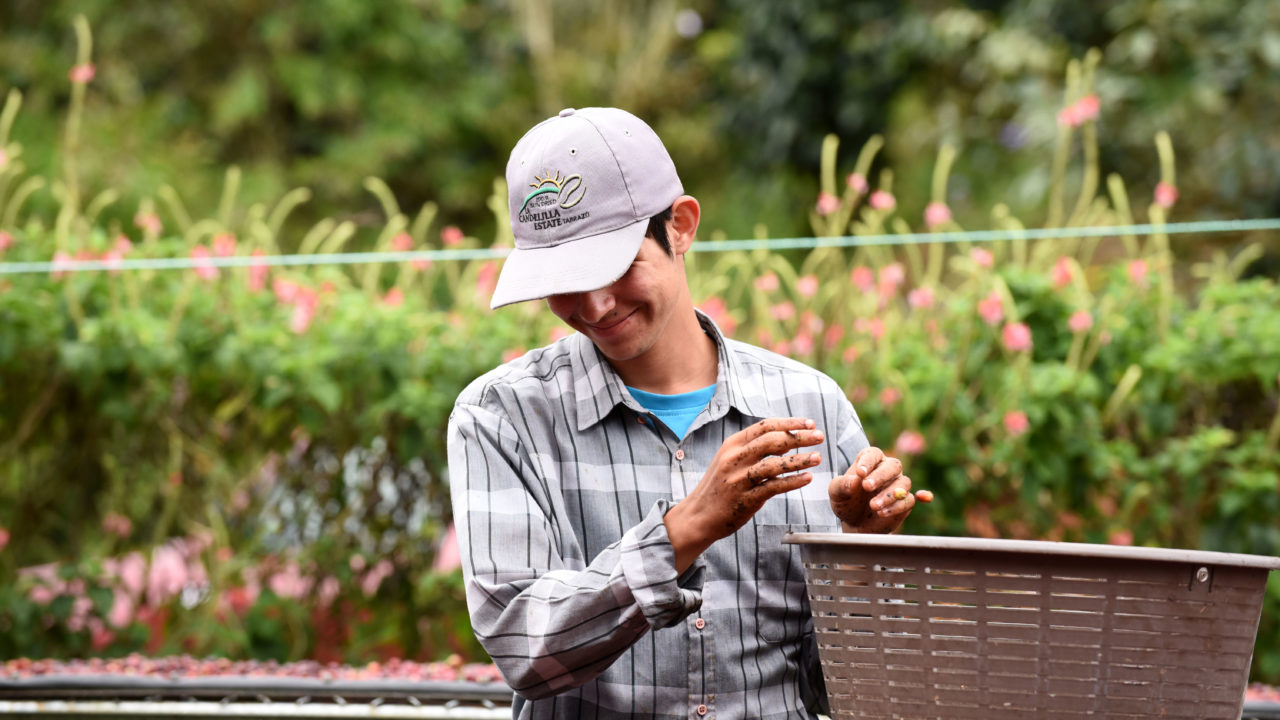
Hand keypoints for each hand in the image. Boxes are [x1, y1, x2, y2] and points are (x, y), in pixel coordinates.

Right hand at [664, 418, 825, 571]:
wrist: (698, 515)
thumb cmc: (719, 487)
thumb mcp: (730, 460)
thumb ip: (753, 450)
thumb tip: (786, 442)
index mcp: (732, 444)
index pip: (765, 426)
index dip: (790, 423)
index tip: (809, 424)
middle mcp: (734, 458)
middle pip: (773, 441)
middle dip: (799, 437)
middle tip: (820, 437)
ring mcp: (738, 479)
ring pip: (775, 464)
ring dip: (799, 459)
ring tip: (818, 458)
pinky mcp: (744, 499)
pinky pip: (773, 487)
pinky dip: (792, 481)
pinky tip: (807, 478)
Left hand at [828, 446, 931, 533]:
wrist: (856, 524)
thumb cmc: (847, 502)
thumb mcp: (837, 494)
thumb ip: (842, 485)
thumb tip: (854, 480)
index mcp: (869, 460)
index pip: (873, 454)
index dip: (868, 461)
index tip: (860, 473)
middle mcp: (886, 469)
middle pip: (893, 465)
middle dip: (881, 476)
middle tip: (867, 486)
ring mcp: (898, 484)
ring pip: (903, 483)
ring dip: (889, 495)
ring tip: (873, 506)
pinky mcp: (905, 501)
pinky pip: (908, 500)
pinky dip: (896, 507)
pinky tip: (881, 513)